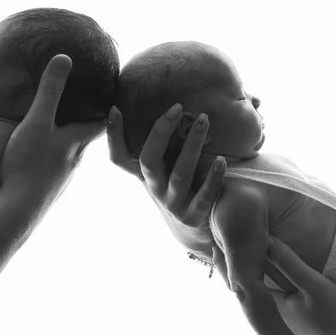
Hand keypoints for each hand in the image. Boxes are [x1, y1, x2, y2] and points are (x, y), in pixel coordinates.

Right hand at [0, 55, 104, 200]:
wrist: (15, 210)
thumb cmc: (28, 163)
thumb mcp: (37, 121)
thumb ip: (50, 91)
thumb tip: (65, 58)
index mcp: (76, 141)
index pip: (103, 122)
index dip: (113, 109)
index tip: (119, 96)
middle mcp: (73, 159)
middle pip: (86, 137)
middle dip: (89, 122)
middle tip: (93, 105)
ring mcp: (59, 176)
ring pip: (69, 153)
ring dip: (69, 140)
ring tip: (65, 127)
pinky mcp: (44, 188)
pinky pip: (53, 167)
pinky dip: (53, 157)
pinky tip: (42, 155)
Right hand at [106, 103, 225, 231]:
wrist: (196, 231)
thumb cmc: (182, 188)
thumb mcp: (166, 169)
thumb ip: (166, 144)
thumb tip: (176, 103)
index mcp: (145, 175)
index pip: (120, 157)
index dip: (113, 136)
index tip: (114, 109)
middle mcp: (155, 188)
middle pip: (148, 161)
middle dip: (161, 132)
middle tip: (177, 108)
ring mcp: (173, 204)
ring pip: (179, 175)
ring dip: (191, 146)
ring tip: (204, 121)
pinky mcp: (194, 216)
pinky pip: (204, 196)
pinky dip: (213, 178)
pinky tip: (222, 161)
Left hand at [264, 237, 335, 334]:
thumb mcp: (313, 283)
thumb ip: (288, 263)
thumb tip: (265, 242)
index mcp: (275, 310)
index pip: (256, 282)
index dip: (256, 264)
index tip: (255, 247)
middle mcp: (280, 323)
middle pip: (267, 292)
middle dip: (266, 273)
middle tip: (264, 249)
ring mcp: (293, 331)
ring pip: (280, 301)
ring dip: (279, 285)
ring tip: (277, 264)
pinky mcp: (307, 333)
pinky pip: (292, 310)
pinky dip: (290, 297)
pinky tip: (297, 290)